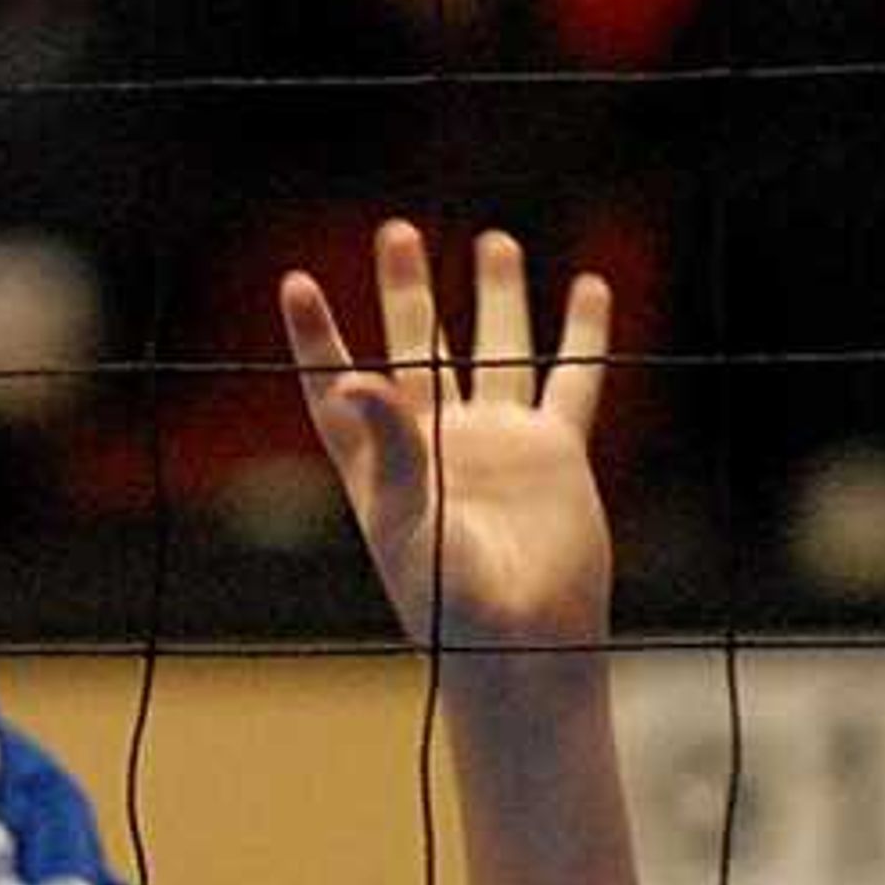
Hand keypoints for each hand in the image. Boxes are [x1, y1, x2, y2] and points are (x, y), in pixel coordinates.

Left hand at [283, 219, 612, 660]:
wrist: (526, 655)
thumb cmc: (451, 609)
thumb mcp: (408, 525)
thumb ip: (391, 449)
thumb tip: (356, 375)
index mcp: (381, 464)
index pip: (338, 385)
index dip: (316, 336)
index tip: (295, 280)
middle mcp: (437, 443)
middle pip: (416, 347)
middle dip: (406, 292)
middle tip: (396, 229)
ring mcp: (498, 444)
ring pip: (496, 351)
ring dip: (495, 297)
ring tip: (493, 239)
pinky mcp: (555, 455)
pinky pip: (572, 380)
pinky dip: (582, 334)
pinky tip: (590, 287)